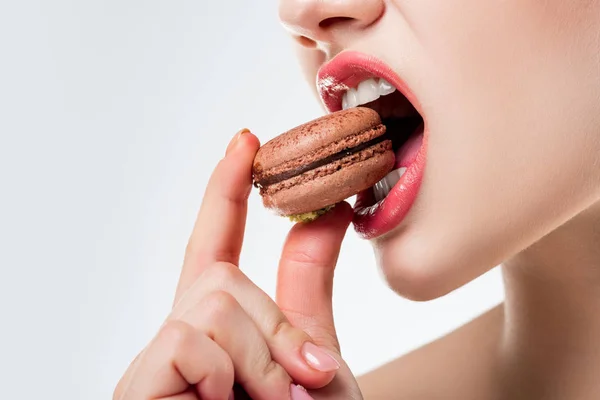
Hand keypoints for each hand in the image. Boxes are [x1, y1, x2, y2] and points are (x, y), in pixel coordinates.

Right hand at [113, 130, 362, 399]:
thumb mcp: (313, 349)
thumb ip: (309, 281)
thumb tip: (332, 208)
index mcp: (217, 332)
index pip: (214, 247)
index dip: (226, 192)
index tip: (245, 142)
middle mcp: (179, 340)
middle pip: (220, 276)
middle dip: (273, 327)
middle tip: (304, 379)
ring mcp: (153, 364)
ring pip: (212, 301)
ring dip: (262, 358)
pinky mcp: (138, 384)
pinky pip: (187, 337)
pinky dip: (228, 376)